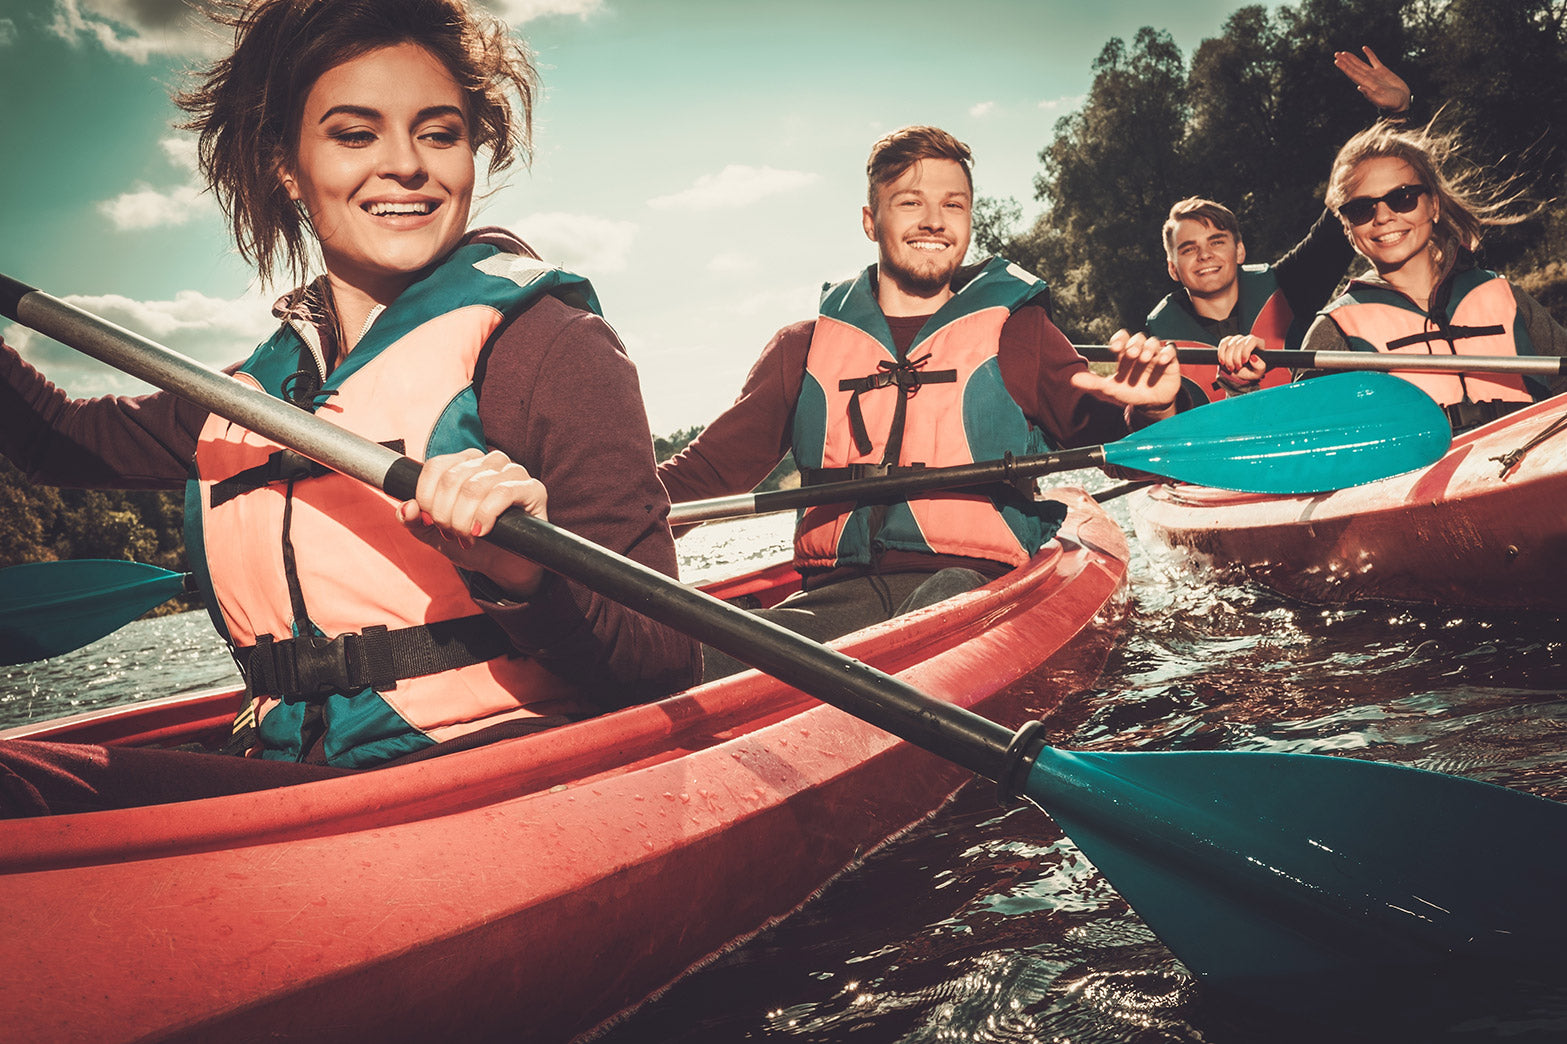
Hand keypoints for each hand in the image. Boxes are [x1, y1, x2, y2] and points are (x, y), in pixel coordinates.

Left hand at [397, 448, 547, 600]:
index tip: (431, 521)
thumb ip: (415, 520)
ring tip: (467, 536)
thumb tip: (407, 508)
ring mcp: (512, 472)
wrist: (503, 566)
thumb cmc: (472, 542)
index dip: (427, 497)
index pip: (436, 466)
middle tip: (451, 533)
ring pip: (475, 487)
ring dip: (464, 519)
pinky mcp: (532, 489)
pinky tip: (483, 531)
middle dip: (445, 514)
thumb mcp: (434, 534)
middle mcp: (489, 461)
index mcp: (465, 463)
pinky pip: (503, 493)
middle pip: (453, 479)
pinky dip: (486, 515)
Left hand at [1070, 330, 1180, 418]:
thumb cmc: (1130, 393)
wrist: (1150, 405)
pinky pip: (1170, 350)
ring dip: (1148, 348)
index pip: (1122, 339)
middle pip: (1138, 338)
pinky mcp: (1169, 362)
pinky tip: (1161, 360)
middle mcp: (1140, 352)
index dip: (1119, 339)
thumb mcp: (1111, 389)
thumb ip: (1094, 383)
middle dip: (1134, 344)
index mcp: (1125, 355)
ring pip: (1153, 342)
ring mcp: (1155, 355)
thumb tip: (1072, 379)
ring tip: (1144, 359)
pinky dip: (1166, 353)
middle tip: (1132, 354)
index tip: (1115, 348)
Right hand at [1216, 334, 1267, 386]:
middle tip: (1237, 368)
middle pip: (1239, 344)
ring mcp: (1237, 339)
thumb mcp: (1258, 372)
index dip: (1246, 351)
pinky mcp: (1228, 341)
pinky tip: (1223, 362)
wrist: (1240, 372)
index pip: (1251, 341)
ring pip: (1229, 345)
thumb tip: (1254, 358)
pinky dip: (1221, 354)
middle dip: (1235, 359)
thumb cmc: (1251, 371)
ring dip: (1228, 359)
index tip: (1244, 362)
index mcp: (1259, 343)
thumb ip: (1259, 366)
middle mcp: (1248, 339)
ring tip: (1231, 367)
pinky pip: (1222, 344)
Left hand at [1334, 46, 1409, 112]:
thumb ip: (1370, 95)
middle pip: (1354, 68)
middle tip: (1336, 53)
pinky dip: (1369, 54)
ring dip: (1352, 58)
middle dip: (1345, 61)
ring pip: (1361, 64)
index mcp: (1366, 85)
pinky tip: (1364, 48)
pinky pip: (1374, 60)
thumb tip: (1359, 87)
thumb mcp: (1381, 101)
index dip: (1345, 67)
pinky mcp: (1383, 71)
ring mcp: (1375, 74)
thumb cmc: (1392, 104)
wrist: (1402, 101)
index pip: (1353, 74)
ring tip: (1344, 52)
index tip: (1337, 61)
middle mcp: (1368, 79)